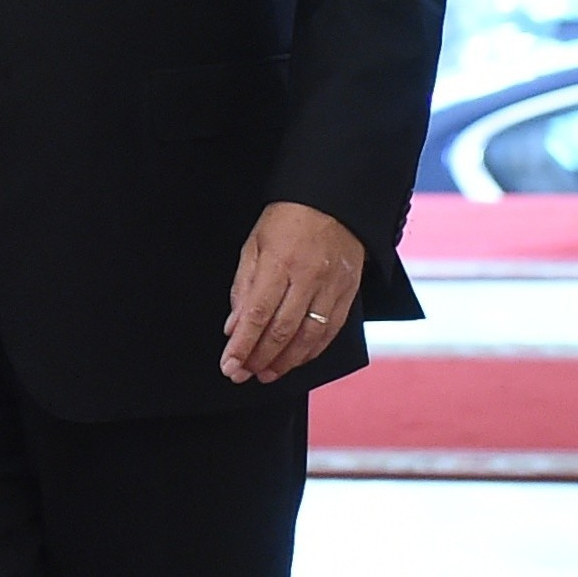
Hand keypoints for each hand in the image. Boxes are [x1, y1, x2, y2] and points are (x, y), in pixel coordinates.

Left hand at [224, 201, 365, 384]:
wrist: (334, 202)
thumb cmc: (288, 219)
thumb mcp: (254, 245)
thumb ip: (243, 287)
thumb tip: (233, 326)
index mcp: (280, 262)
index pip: (257, 314)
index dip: (242, 345)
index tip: (229, 364)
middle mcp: (308, 278)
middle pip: (282, 330)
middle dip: (259, 358)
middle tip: (242, 374)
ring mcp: (331, 287)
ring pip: (308, 337)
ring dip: (285, 361)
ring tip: (266, 374)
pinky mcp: (348, 293)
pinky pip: (330, 332)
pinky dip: (311, 352)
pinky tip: (295, 360)